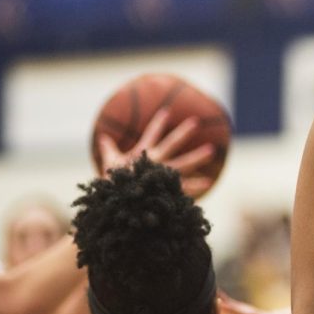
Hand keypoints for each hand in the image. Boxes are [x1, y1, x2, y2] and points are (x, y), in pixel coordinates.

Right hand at [98, 108, 214, 197]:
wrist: (117, 202)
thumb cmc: (113, 182)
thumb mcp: (109, 163)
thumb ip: (108, 149)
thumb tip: (101, 137)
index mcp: (142, 153)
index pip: (151, 133)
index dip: (159, 122)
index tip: (168, 111)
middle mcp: (155, 161)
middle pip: (172, 143)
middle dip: (184, 132)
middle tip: (196, 122)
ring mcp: (162, 174)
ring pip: (184, 163)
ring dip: (198, 157)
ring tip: (212, 150)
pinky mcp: (166, 188)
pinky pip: (184, 187)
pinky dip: (196, 185)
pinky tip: (209, 181)